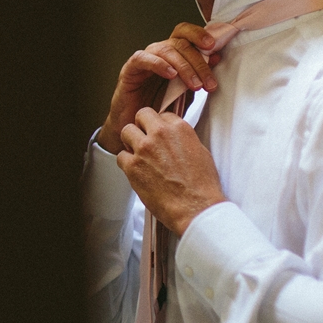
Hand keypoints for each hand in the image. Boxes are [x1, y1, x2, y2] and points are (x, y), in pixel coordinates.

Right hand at [96, 22, 220, 154]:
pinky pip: (143, 58)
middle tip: (208, 82)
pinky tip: (171, 74)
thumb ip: (199, 74)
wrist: (138, 127)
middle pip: (181, 43)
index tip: (213, 47)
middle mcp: (159, 52)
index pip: (186, 33)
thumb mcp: (186, 92)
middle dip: (199, 62)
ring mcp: (144, 59)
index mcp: (173, 54)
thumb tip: (217, 57)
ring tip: (194, 85)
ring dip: (184, 67)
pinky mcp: (130, 69)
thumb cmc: (160, 109)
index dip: (199, 35)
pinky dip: (159, 64)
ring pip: (166, 50)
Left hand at [116, 107, 226, 235]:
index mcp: (180, 128)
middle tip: (145, 140)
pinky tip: (136, 171)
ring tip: (138, 155)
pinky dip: (126, 163)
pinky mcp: (132, 166)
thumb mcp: (200, 152)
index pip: (162, 115)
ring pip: (126, 131)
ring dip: (130, 142)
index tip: (159, 136)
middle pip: (142, 115)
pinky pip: (120, 156)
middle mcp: (160, 134)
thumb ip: (183, 139)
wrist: (195, 207)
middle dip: (142, 126)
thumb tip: (174, 139)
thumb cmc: (202, 185)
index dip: (159, 126)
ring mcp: (144, 148)